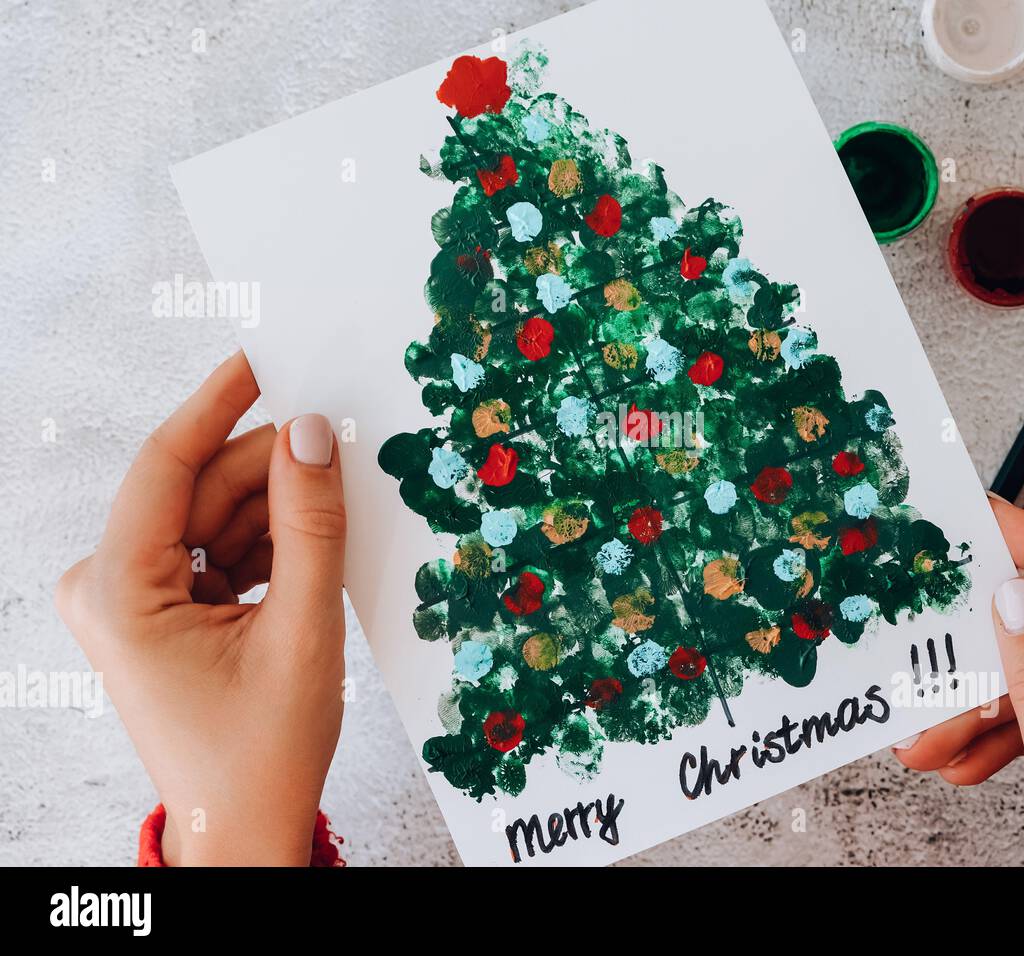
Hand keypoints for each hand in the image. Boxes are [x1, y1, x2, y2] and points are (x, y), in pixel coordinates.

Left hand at [56, 353, 346, 865]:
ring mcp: (126, 600)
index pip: (165, 466)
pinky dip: (264, 545)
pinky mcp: (154, 611)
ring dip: (274, 513)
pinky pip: (212, 549)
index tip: (263, 356)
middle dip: (270, 471)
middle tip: (341, 449)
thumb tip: (315, 433)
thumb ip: (312, 523)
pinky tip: (307, 554)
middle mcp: (104, 588)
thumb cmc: (262, 752)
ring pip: (210, 517)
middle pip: (197, 491)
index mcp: (116, 595)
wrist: (244, 829)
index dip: (219, 403)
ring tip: (332, 524)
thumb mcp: (301, 627)